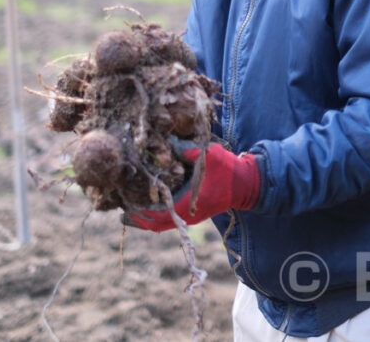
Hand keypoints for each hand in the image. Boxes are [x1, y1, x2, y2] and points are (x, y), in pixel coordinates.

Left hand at [123, 140, 260, 231]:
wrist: (247, 183)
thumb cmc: (229, 171)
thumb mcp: (211, 156)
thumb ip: (191, 151)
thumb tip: (171, 145)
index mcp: (188, 204)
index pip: (158, 217)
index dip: (139, 213)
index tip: (124, 205)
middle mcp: (187, 215)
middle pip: (155, 225)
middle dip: (138, 218)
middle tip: (121, 208)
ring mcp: (190, 215)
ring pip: (162, 223)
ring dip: (146, 217)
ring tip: (129, 206)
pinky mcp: (193, 211)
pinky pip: (169, 218)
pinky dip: (156, 213)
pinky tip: (149, 202)